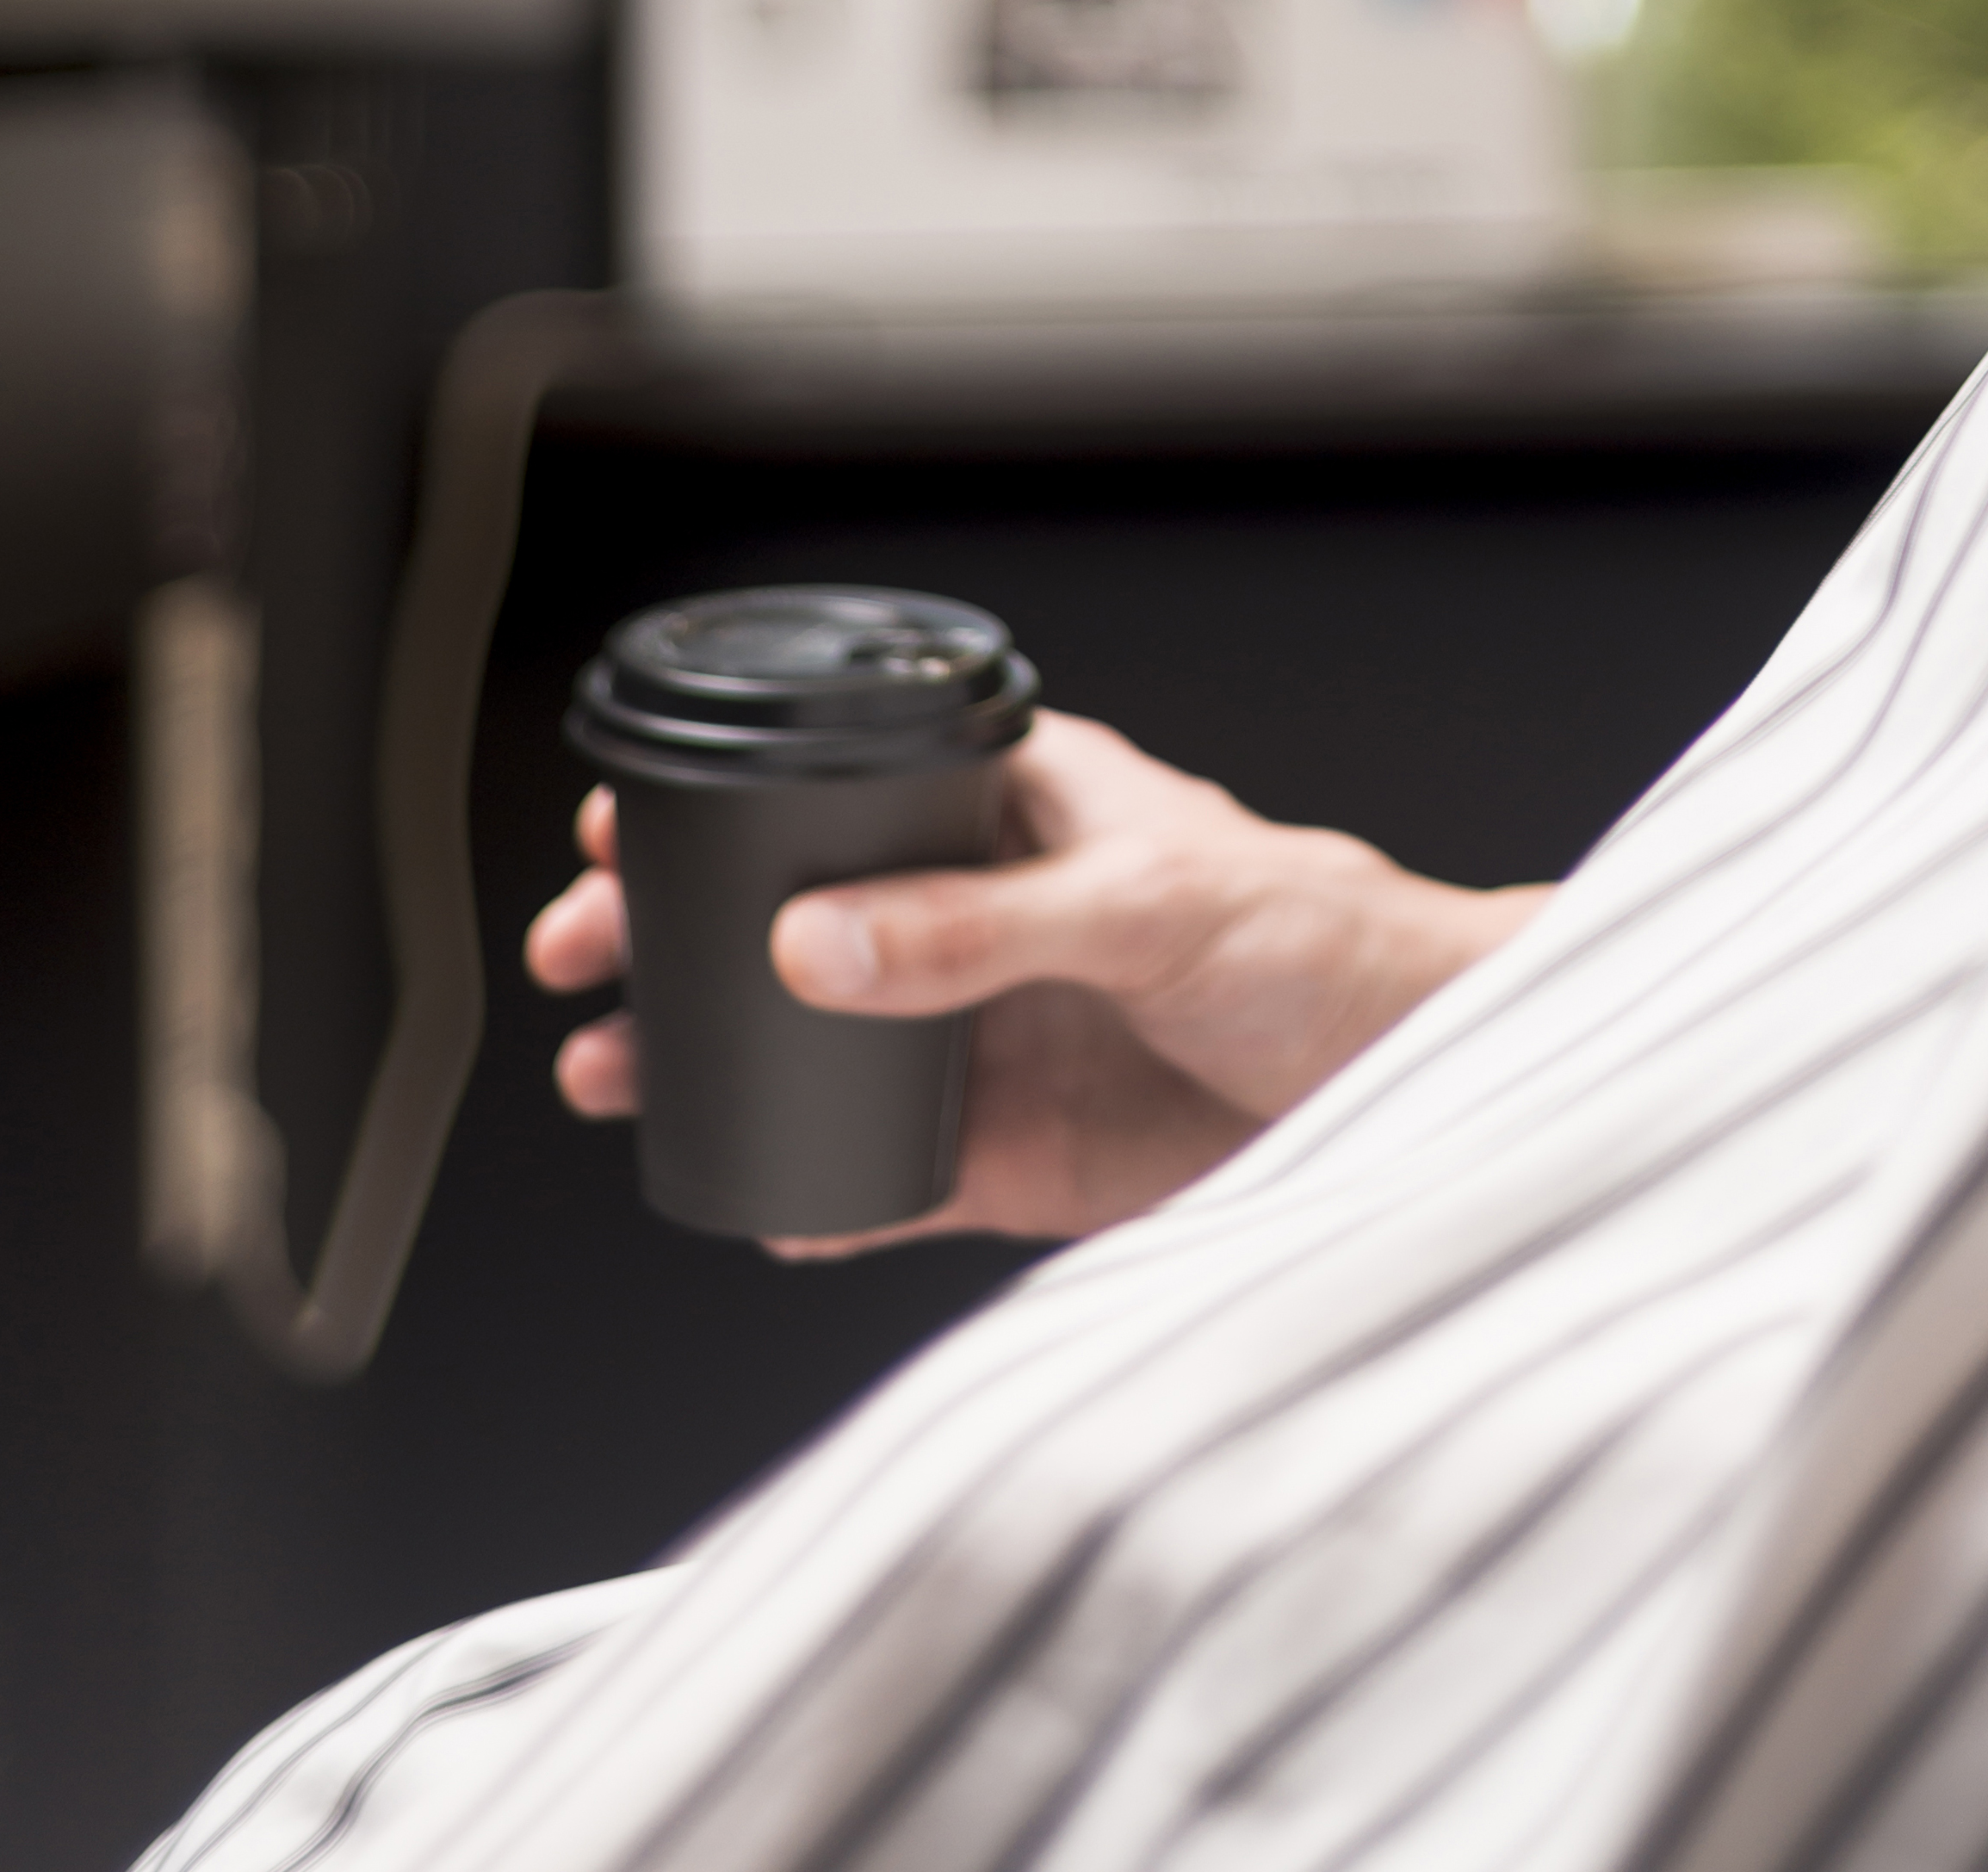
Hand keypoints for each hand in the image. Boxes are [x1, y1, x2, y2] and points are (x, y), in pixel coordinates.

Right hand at [528, 711, 1546, 1252]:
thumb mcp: (1145, 903)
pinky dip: (813, 1193)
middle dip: (673, 933)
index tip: (614, 830)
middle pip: (791, 916)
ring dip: (710, 1061)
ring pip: (811, 1044)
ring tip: (613, 1079)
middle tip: (579, 960)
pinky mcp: (1012, 1150)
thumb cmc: (1320, 937)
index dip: (724, 806)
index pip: (843, 785)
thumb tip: (815, 939)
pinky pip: (879, 1174)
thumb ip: (980, 925)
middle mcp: (982, 914)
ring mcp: (987, 1033)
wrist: (1409, 1082)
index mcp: (1018, 808)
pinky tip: (757, 1203)